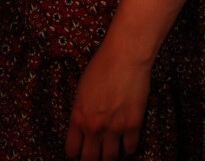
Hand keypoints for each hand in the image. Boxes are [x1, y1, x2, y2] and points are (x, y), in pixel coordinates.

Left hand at [65, 42, 150, 160]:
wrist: (126, 54)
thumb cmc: (103, 65)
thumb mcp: (82, 90)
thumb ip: (80, 112)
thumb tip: (82, 127)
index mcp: (78, 118)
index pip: (71, 151)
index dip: (77, 151)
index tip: (83, 148)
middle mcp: (94, 127)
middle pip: (89, 159)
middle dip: (93, 157)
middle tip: (98, 151)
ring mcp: (114, 128)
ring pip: (110, 158)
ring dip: (111, 154)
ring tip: (113, 147)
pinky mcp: (133, 124)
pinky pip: (130, 148)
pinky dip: (129, 146)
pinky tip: (128, 139)